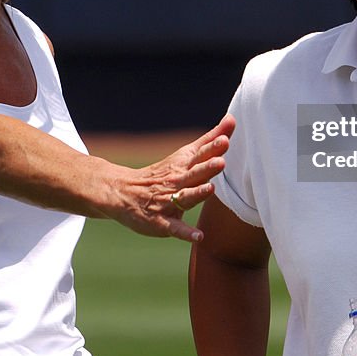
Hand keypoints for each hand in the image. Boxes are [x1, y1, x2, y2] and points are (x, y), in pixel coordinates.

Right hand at [107, 114, 233, 241]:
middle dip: (206, 168)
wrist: (124, 192)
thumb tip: (233, 119)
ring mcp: (168, 201)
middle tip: (220, 161)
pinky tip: (199, 236)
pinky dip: (186, 233)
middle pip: (194, 174)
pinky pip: (175, 228)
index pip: (199, 155)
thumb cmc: (164, 173)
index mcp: (184, 165)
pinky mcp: (161, 222)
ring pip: (184, 198)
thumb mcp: (186, 154)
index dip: (212, 148)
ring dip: (197, 194)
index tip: (225, 140)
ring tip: (210, 189)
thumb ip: (210, 139)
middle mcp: (177, 182)